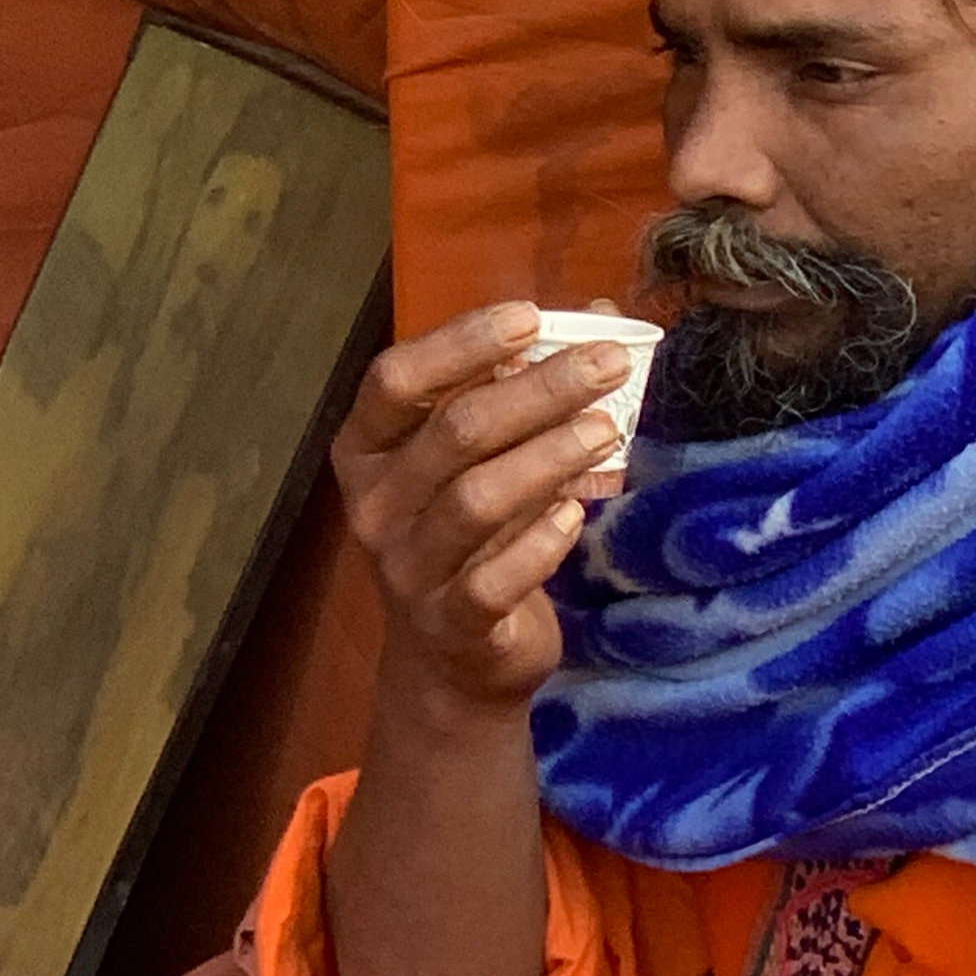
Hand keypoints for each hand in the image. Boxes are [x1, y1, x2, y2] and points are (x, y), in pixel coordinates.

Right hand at [331, 301, 637, 710]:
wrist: (453, 662)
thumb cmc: (471, 539)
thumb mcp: (478, 463)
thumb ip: (519, 391)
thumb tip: (600, 314)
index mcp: (366, 450)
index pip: (397, 379)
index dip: (462, 342)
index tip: (531, 317)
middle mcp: (374, 506)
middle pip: (456, 431)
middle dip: (539, 389)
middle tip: (609, 364)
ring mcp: (406, 569)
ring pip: (477, 499)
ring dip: (550, 457)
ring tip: (607, 429)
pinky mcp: (451, 624)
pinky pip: (495, 577)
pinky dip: (540, 542)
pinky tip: (576, 515)